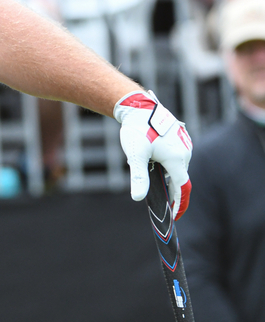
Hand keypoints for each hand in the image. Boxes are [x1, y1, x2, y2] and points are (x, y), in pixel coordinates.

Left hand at [114, 91, 191, 218]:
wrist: (138, 106)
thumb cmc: (136, 129)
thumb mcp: (135, 155)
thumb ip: (138, 177)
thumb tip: (138, 198)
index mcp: (177, 158)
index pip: (182, 187)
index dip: (179, 203)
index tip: (175, 215)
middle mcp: (185, 151)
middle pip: (180, 177)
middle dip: (172, 191)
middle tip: (163, 203)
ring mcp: (184, 143)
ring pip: (178, 166)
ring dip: (170, 176)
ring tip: (156, 182)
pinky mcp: (180, 137)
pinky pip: (177, 156)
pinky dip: (169, 165)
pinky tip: (156, 164)